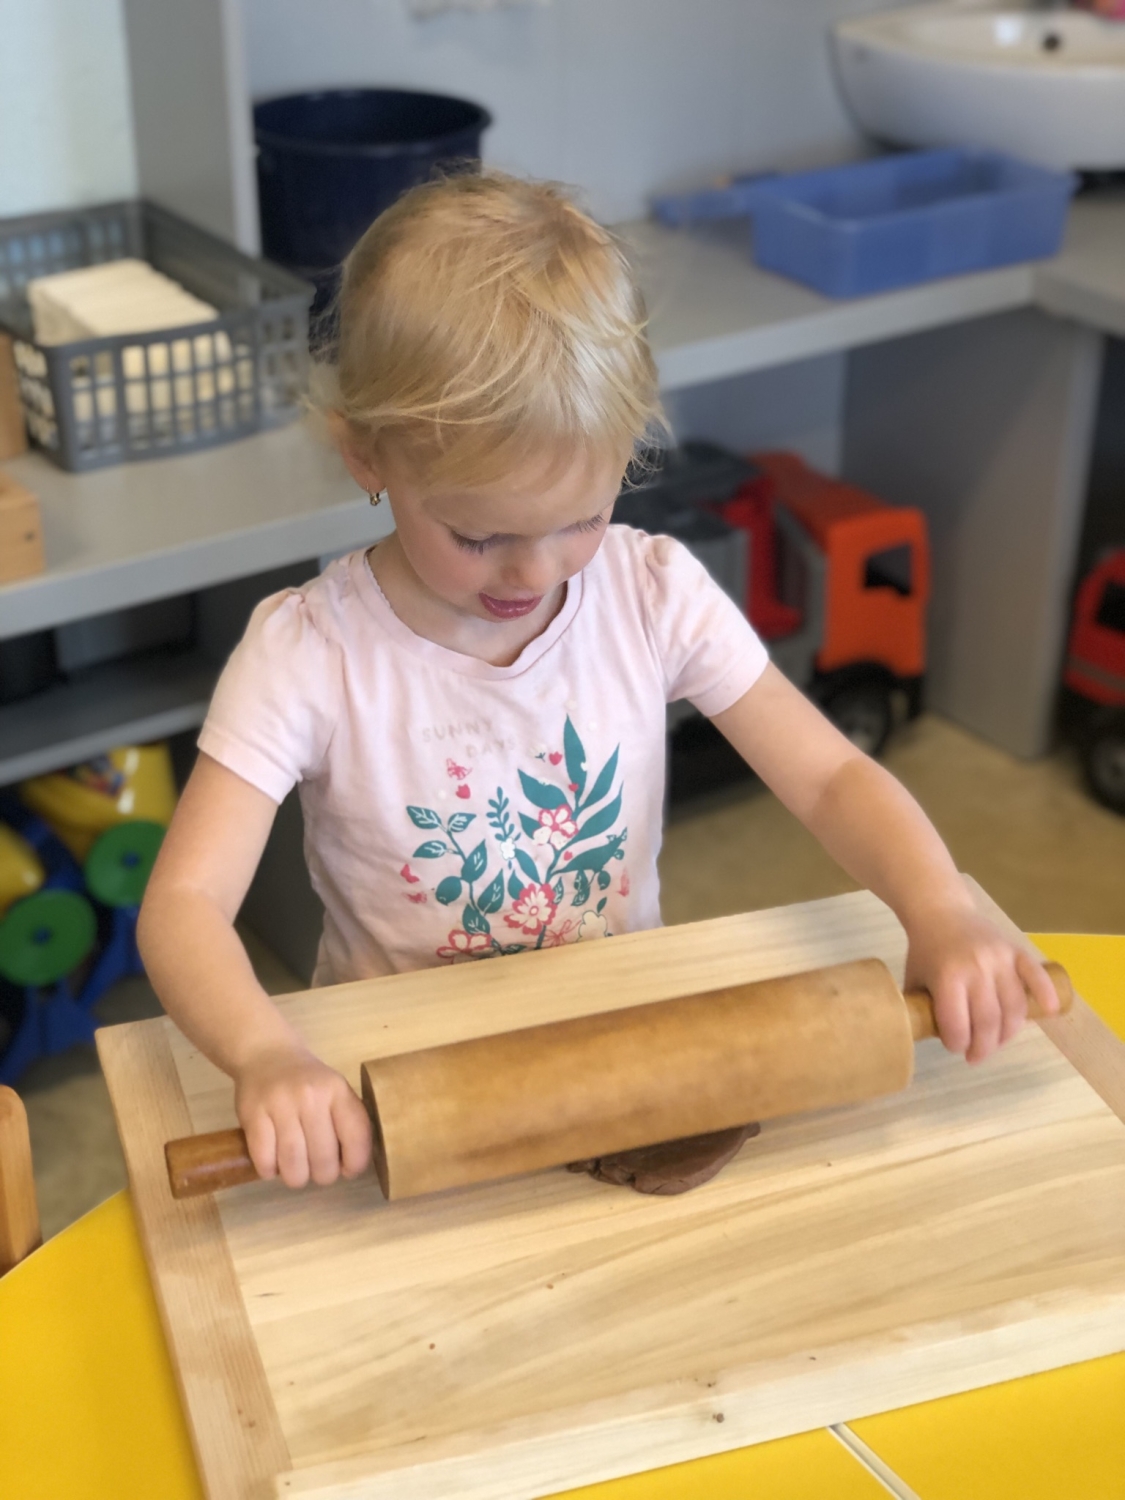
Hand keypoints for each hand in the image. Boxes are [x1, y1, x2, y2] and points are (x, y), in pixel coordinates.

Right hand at [234, 1042, 372, 1188]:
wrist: (267, 1055)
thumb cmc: (307, 1081)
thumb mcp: (336, 1091)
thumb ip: (347, 1123)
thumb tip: (350, 1168)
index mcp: (337, 1091)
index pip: (356, 1138)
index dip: (355, 1164)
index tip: (347, 1169)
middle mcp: (311, 1097)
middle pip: (323, 1159)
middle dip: (323, 1175)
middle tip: (318, 1170)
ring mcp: (280, 1105)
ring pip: (293, 1166)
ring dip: (297, 1178)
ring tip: (296, 1170)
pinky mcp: (253, 1115)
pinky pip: (265, 1161)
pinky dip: (270, 1171)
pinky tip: (273, 1161)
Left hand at [904, 902, 1059, 1064]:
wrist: (941, 911)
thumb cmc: (925, 951)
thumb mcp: (914, 980)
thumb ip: (922, 1009)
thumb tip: (930, 1041)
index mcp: (947, 976)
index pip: (958, 1024)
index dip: (958, 1043)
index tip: (956, 1048)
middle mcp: (977, 968)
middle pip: (989, 1021)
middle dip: (984, 1047)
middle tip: (977, 1056)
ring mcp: (1000, 958)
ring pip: (1014, 1007)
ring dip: (1008, 1033)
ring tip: (996, 1042)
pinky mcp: (1016, 950)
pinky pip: (1036, 975)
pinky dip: (1045, 994)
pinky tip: (1049, 1012)